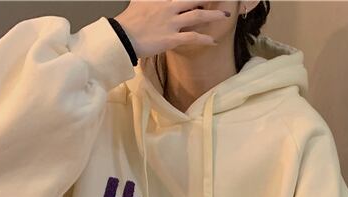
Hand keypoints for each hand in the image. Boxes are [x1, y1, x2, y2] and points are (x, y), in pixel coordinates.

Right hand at [114, 0, 228, 58]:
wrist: (122, 37)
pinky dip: (204, 39)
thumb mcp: (139, 1)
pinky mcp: (172, 38)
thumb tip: (153, 1)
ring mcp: (171, 22)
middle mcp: (169, 7)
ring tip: (225, 15)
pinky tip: (213, 41)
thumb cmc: (129, 21)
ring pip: (197, 15)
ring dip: (213, 15)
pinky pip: (193, 37)